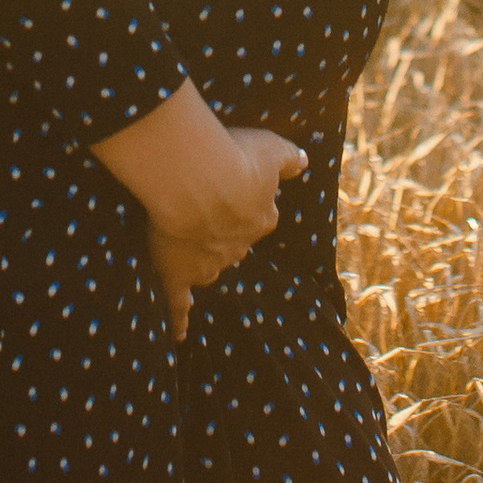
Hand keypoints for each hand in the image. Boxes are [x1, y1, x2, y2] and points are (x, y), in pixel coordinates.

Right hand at [91, 82, 306, 343]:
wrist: (198, 180)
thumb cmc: (234, 158)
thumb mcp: (271, 148)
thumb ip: (288, 157)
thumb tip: (304, 162)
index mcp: (261, 217)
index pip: (260, 216)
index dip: (247, 206)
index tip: (237, 194)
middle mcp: (238, 244)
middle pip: (236, 244)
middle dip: (227, 237)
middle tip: (213, 223)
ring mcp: (208, 262)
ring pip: (210, 268)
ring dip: (206, 264)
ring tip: (196, 263)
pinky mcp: (178, 273)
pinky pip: (179, 302)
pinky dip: (180, 318)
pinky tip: (180, 334)